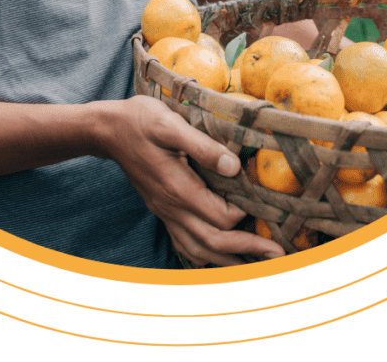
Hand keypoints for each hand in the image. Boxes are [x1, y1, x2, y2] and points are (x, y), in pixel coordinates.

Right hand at [97, 96, 284, 266]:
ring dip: (228, 261)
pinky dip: (205, 256)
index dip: (245, 215)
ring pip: (198, 250)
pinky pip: (184, 243)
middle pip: (213, 242)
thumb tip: (234, 165)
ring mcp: (165, 211)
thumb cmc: (140, 120)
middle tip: (278, 255)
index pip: (220, 216)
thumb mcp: (170, 124)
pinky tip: (219, 258)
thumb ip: (202, 145)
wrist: (108, 129)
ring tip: (256, 267)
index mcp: (177, 188)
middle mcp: (171, 207)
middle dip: (247, 251)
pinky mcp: (161, 208)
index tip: (267, 207)